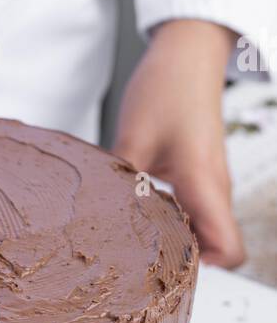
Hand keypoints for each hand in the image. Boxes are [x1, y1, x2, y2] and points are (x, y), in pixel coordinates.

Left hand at [112, 18, 243, 267]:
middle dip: (181, 260)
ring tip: (130, 238)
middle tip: (135, 261)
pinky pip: (192, 208)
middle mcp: (214, 189)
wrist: (188, 54)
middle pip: (214, 246)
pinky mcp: (199, 172)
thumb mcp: (132, 136)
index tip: (164, 269)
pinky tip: (136, 209)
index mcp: (204, 184)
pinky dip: (171, 217)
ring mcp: (209, 181)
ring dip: (174, 238)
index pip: (230, 250)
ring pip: (202, 228)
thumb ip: (118, 181)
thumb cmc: (167, 87)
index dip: (204, 269)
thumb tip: (93, 218)